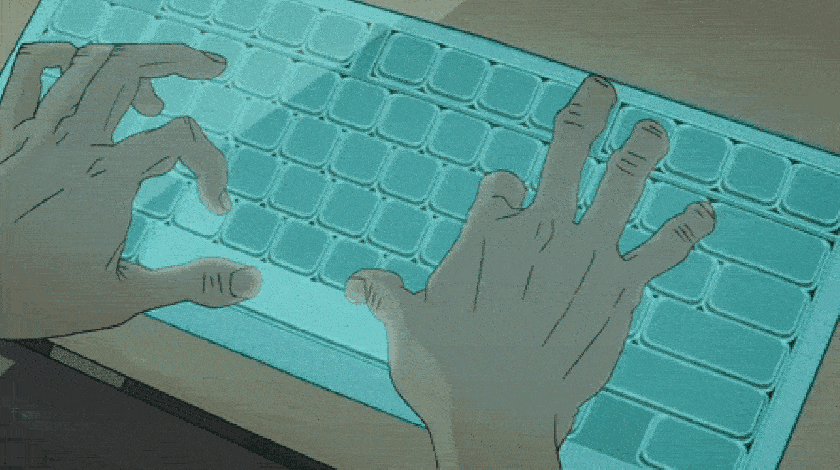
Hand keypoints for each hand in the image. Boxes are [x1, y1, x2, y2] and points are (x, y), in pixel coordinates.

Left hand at [0, 42, 259, 338]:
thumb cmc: (39, 297)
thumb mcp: (126, 297)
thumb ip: (193, 284)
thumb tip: (250, 282)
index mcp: (107, 178)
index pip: (183, 140)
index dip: (214, 168)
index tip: (216, 206)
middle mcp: (72, 144)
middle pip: (131, 68)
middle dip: (180, 58)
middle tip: (212, 66)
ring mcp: (35, 133)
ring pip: (86, 63)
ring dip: (130, 61)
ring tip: (155, 87)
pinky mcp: (6, 135)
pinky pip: (28, 72)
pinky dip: (59, 60)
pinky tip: (80, 73)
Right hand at [345, 76, 715, 466]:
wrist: (498, 423)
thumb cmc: (448, 376)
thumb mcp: (404, 330)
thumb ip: (383, 296)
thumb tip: (355, 284)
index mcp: (487, 234)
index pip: (503, 185)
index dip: (505, 189)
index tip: (507, 198)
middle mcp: (540, 234)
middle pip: (567, 154)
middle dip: (584, 118)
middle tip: (600, 92)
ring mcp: (585, 259)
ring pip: (620, 186)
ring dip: (639, 152)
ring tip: (653, 130)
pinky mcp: (618, 293)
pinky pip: (659, 252)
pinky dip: (683, 230)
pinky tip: (703, 212)